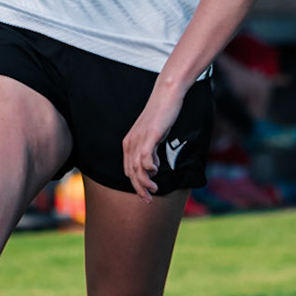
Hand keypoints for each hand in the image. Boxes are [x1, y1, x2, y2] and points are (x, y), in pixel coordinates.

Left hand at [119, 81, 184, 201]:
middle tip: (148, 200)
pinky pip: (145, 156)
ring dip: (144, 182)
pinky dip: (149, 167)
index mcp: (129, 143)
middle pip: (130, 172)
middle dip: (139, 189)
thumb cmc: (161, 115)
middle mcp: (131, 142)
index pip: (128, 170)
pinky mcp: (150, 135)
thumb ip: (151, 151)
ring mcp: (140, 138)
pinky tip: (156, 170)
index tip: (145, 195)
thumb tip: (153, 166)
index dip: (135, 185)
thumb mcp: (153, 136)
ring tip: (153, 190)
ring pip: (137, 168)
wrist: (167, 95)